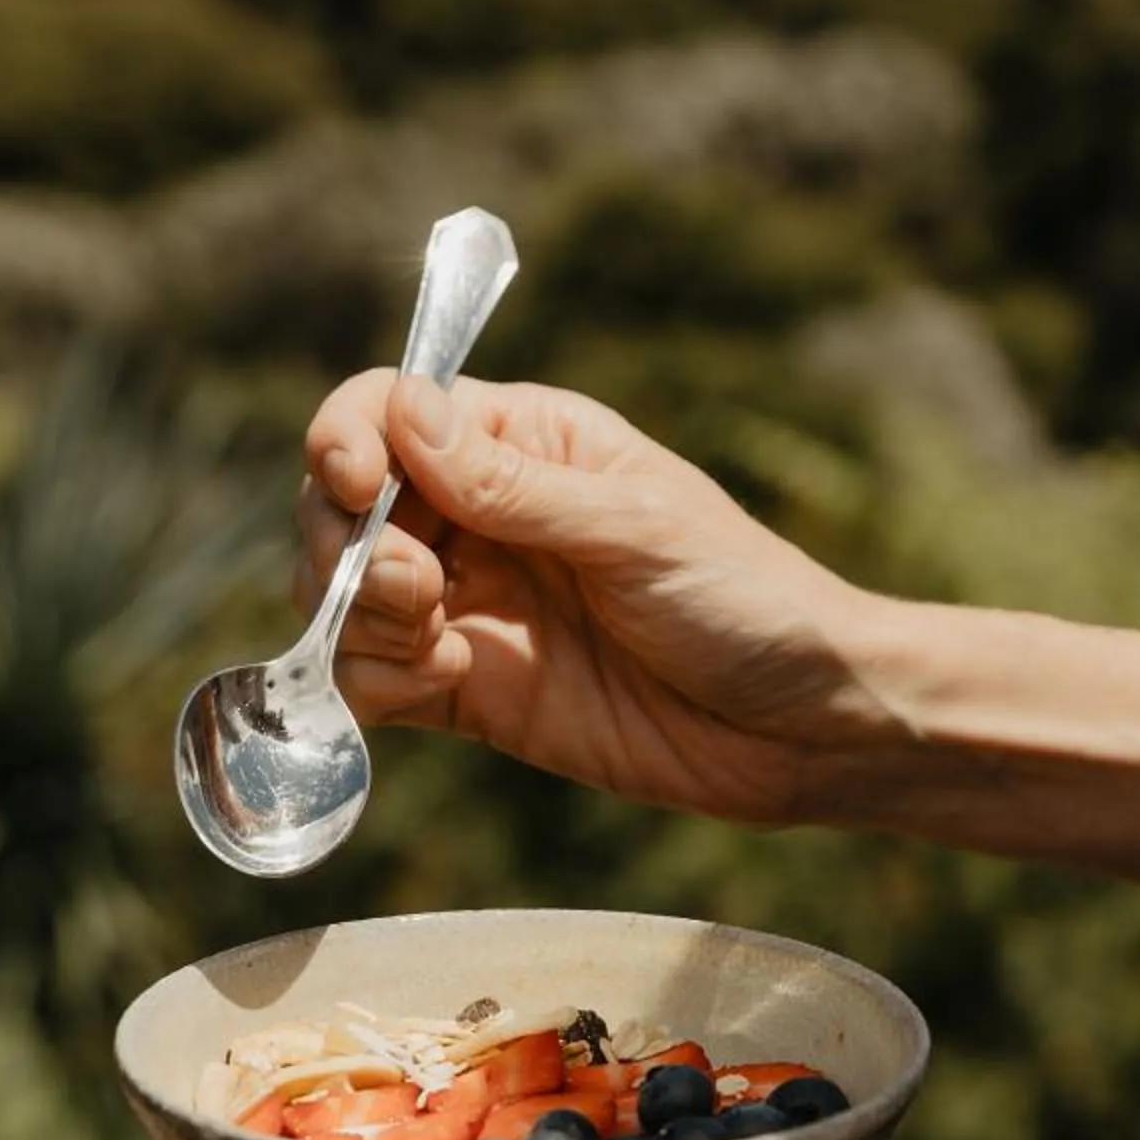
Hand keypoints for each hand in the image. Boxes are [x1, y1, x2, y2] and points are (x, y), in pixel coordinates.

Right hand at [296, 372, 895, 827]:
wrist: (798, 729)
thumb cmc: (744, 599)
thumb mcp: (634, 530)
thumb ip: (511, 487)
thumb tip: (401, 409)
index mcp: (523, 444)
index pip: (389, 410)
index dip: (347, 439)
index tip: (355, 483)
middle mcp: (479, 517)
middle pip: (341, 504)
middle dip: (344, 542)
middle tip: (420, 590)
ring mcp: (470, 605)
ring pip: (341, 593)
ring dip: (356, 613)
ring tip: (439, 640)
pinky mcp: (468, 690)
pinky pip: (371, 677)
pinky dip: (375, 680)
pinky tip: (447, 683)